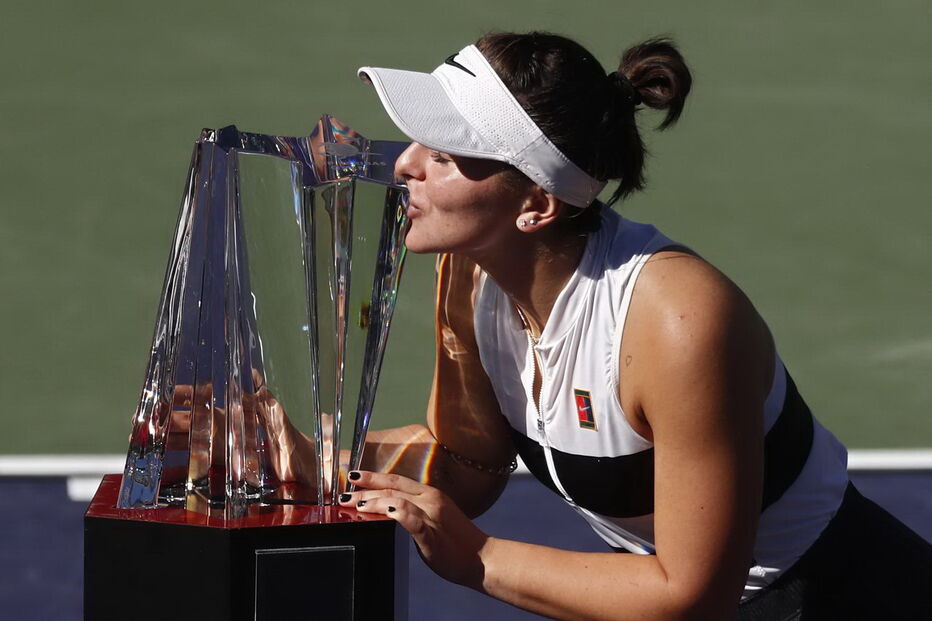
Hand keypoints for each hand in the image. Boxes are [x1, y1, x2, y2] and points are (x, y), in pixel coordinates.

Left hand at [339, 470, 489, 588]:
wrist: (481, 558)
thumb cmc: (457, 542)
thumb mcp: (434, 518)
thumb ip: (414, 512)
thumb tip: (388, 512)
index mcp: (430, 494)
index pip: (397, 480)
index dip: (374, 477)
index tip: (355, 475)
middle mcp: (430, 499)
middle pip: (392, 488)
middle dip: (365, 488)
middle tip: (344, 494)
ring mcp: (431, 515)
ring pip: (396, 499)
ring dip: (372, 500)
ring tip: (354, 504)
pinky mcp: (431, 533)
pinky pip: (411, 519)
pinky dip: (396, 512)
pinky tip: (384, 511)